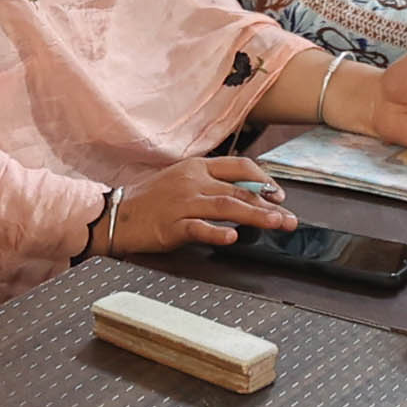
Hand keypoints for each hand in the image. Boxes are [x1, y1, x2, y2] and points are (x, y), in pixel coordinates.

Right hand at [111, 153, 302, 253]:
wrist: (116, 214)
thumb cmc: (150, 200)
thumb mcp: (182, 180)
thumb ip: (211, 183)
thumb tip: (246, 192)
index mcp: (197, 167)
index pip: (240, 167)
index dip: (264, 181)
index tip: (279, 196)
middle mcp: (193, 181)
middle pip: (239, 190)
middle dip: (269, 205)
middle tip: (290, 219)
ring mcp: (182, 203)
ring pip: (226, 207)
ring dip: (255, 216)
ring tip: (276, 224)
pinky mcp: (171, 226)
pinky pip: (197, 228)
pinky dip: (216, 233)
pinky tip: (232, 239)